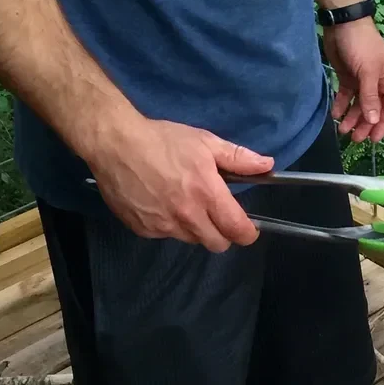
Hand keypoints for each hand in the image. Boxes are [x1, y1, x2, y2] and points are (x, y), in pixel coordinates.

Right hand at [86, 116, 271, 249]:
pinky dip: (170, 226)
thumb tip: (267, 165)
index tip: (248, 229)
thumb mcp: (205, 142)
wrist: (115, 144)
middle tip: (217, 215)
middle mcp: (186, 215)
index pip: (236, 229)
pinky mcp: (142, 229)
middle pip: (216, 244)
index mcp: (206, 194)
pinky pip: (165, 236)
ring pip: (190, 240)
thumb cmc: (163, 140)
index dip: (247, 233)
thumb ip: (237, 158)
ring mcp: (162, 225)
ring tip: (186, 205)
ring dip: (195, 229)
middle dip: (222, 234)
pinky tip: (162, 205)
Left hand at [324, 18, 383, 143]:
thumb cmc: (361, 46)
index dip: (383, 124)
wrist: (343, 24)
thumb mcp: (368, 72)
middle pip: (373, 109)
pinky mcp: (347, 76)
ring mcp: (362, 80)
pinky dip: (341, 105)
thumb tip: (373, 121)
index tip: (373, 140)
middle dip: (365, 124)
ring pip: (359, 104)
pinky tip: (335, 114)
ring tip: (342, 130)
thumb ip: (370, 97)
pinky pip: (346, 96)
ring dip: (352, 117)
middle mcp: (378, 82)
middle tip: (354, 138)